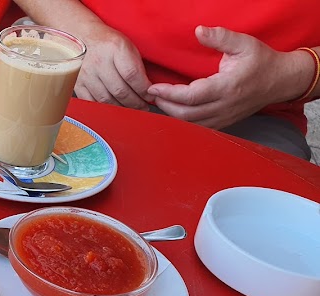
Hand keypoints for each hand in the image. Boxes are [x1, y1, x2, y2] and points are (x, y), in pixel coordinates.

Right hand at [74, 27, 153, 109]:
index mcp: (115, 48)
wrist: (83, 38)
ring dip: (121, 108)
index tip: (150, 95)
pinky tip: (113, 107)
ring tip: (130, 108)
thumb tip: (148, 89)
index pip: (132, 75)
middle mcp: (99, 61)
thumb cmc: (108, 43)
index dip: (144, 89)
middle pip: (120, 91)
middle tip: (143, 106)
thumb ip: (138, 67)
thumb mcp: (128, 47)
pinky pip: (92, 102)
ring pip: (106, 100)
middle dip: (135, 102)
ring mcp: (86, 74)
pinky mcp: (77, 84)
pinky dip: (104, 108)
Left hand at [147, 26, 304, 128]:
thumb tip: (199, 31)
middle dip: (166, 105)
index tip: (153, 87)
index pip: (192, 96)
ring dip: (172, 115)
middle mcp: (225, 106)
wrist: (281, 80)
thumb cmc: (261, 61)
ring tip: (160, 101)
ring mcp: (225, 117)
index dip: (169, 94)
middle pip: (187, 115)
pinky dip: (183, 122)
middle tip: (152, 94)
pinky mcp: (225, 122)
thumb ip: (220, 37)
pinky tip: (174, 111)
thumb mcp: (244, 44)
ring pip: (192, 124)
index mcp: (228, 87)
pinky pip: (200, 127)